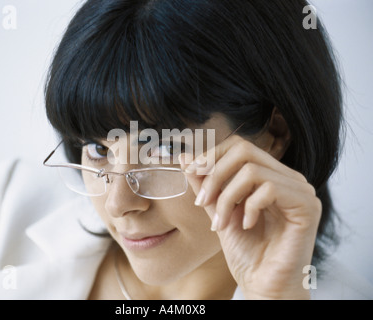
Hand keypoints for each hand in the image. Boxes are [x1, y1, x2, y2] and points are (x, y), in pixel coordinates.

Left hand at [180, 135, 321, 298]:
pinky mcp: (307, 206)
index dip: (212, 155)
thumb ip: (206, 184)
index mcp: (270, 175)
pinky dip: (248, 207)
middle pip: (244, 150)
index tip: (191, 173)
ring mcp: (300, 190)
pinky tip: (246, 225)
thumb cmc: (245, 252)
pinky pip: (269, 189)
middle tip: (202, 202)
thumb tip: (186, 157)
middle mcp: (287, 177)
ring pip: (252, 171)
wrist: (264, 286)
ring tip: (221, 224)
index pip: (239, 146)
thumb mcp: (218, 211)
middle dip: (215, 175)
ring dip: (226, 198)